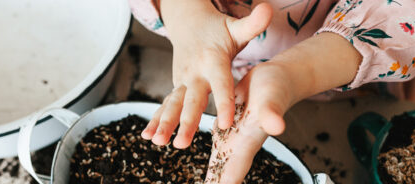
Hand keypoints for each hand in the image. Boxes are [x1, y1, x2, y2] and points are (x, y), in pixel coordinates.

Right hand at [141, 1, 273, 148]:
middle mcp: (195, 72)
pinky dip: (156, 119)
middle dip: (186, 122)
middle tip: (182, 143)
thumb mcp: (236, 27)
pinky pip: (166, 104)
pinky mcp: (176, 86)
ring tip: (158, 142)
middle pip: (192, 100)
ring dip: (165, 124)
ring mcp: (182, 80)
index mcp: (213, 60)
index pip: (221, 84)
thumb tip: (268, 9)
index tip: (227, 123)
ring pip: (174, 104)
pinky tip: (147, 136)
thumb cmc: (218, 29)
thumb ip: (252, 24)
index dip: (224, 102)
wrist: (189, 23)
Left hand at [205, 63, 292, 182]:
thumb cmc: (277, 88)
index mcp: (247, 142)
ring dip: (211, 180)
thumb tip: (277, 127)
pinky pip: (215, 150)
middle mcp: (239, 145)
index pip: (232, 175)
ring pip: (217, 166)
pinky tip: (201, 170)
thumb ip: (272, 114)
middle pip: (222, 176)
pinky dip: (210, 165)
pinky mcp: (226, 127)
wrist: (276, 77)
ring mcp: (232, 138)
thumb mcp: (272, 98)